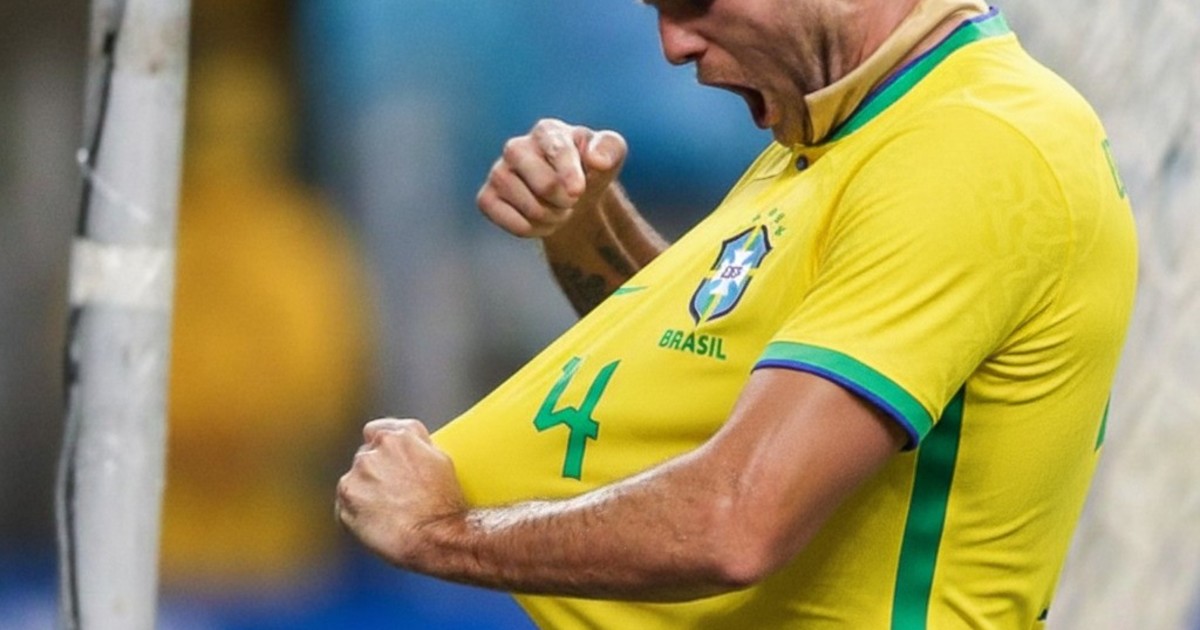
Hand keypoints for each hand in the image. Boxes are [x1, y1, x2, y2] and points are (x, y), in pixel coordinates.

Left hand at [336, 418, 464, 567]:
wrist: (434, 536)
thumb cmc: (445, 504)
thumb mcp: (442, 462)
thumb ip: (418, 447)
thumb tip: (409, 447)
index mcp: (402, 436)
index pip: (378, 431)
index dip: (380, 446)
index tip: (384, 457)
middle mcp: (376, 448)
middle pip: (366, 456)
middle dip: (375, 472)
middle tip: (392, 494)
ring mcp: (358, 472)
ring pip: (355, 480)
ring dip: (365, 492)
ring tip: (387, 513)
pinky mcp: (346, 496)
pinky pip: (344, 503)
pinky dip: (355, 513)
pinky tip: (376, 523)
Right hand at [477, 118, 627, 237]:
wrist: (570, 192)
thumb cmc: (589, 166)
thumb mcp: (611, 152)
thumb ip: (610, 149)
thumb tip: (597, 160)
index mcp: (547, 131)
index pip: (557, 152)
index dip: (570, 176)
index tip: (578, 192)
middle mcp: (516, 148)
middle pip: (545, 185)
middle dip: (566, 201)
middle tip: (571, 199)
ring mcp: (498, 173)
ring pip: (530, 208)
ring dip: (552, 217)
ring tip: (557, 208)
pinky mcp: (486, 199)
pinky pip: (513, 224)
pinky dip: (533, 230)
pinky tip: (538, 219)